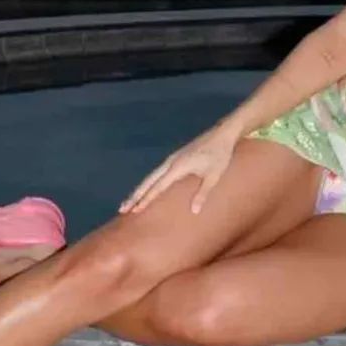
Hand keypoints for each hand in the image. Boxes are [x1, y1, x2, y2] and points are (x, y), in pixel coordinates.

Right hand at [120, 125, 236, 214]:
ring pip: (151, 176)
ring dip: (140, 189)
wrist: (223, 133)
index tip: (134, 210)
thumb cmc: (220, 155)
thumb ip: (202, 193)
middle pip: (148, 181)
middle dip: (135, 195)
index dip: (145, 199)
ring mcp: (172, 158)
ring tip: (130, 202)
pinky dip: (149, 182)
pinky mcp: (176, 157)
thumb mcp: (214, 175)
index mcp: (178, 167)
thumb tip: (194, 212)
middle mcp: (171, 162)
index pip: (157, 186)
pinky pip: (157, 172)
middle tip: (122, 209)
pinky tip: (147, 189)